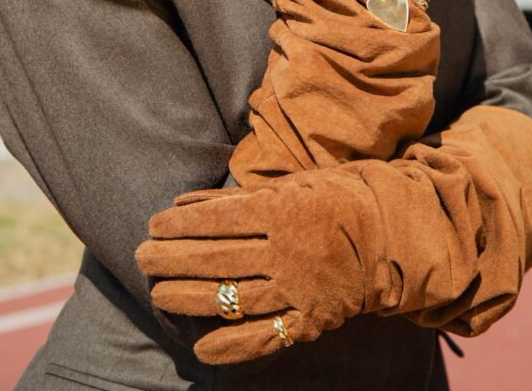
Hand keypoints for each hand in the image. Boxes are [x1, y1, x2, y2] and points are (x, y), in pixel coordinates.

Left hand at [135, 167, 387, 364]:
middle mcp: (286, 252)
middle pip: (217, 259)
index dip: (180, 225)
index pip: (218, 220)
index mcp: (281, 211)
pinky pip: (266, 337)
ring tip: (158, 293)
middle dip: (173, 259)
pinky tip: (201, 347)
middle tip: (142, 257)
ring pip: (233, 298)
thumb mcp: (288, 185)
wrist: (389, 235)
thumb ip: (234, 198)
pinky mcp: (309, 319)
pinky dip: (232, 345)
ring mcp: (297, 289)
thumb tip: (182, 203)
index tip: (152, 225)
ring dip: (189, 297)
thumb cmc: (333, 199)